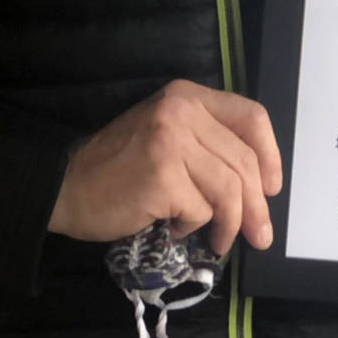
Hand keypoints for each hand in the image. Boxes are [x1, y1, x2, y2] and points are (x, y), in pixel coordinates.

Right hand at [48, 79, 281, 253]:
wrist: (65, 185)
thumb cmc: (118, 167)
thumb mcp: (166, 137)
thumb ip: (207, 145)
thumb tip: (261, 187)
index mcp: (185, 95)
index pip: (250, 116)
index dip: (270, 156)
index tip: (271, 189)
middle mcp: (180, 110)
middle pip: (244, 162)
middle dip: (257, 207)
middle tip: (259, 237)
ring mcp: (170, 141)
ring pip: (229, 191)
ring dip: (229, 225)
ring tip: (217, 241)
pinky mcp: (162, 176)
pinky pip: (201, 211)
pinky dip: (194, 228)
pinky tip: (174, 228)